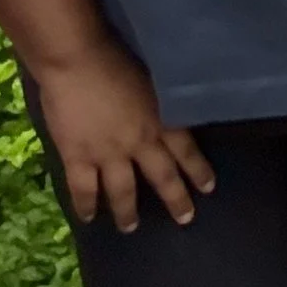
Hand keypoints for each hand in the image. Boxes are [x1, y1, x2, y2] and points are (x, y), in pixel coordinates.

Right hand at [36, 44, 213, 230]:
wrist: (78, 61)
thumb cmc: (117, 59)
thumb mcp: (153, 80)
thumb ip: (161, 104)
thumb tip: (169, 114)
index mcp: (160, 120)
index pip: (187, 151)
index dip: (198, 170)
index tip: (208, 188)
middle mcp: (140, 142)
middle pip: (162, 176)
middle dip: (175, 200)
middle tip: (185, 219)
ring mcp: (108, 153)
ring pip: (123, 191)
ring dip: (128, 212)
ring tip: (131, 227)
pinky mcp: (77, 157)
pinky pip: (83, 189)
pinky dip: (85, 206)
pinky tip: (88, 217)